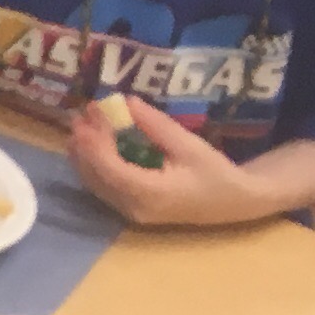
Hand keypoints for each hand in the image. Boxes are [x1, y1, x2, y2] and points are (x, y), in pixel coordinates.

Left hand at [66, 96, 257, 224]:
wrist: (234, 203)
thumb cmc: (216, 173)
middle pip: (96, 176)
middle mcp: (134, 207)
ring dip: (85, 155)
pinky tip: (92, 145)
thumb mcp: (189, 145)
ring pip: (95, 184)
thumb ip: (155, 126)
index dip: (95, 141)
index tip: (90, 115)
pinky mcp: (131, 209)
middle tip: (80, 115)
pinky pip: (104, 187)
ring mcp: (130, 212)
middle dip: (85, 145)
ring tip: (81, 125)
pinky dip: (95, 165)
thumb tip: (127, 102)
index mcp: (150, 194)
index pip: (110, 168)